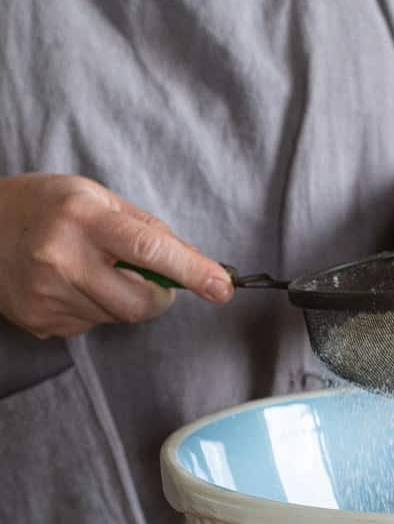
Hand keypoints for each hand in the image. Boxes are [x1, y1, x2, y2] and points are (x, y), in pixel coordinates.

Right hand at [0, 174, 232, 337]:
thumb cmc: (45, 206)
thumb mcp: (96, 197)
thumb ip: (149, 230)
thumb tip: (195, 261)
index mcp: (83, 218)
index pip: (149, 249)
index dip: (192, 270)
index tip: (221, 287)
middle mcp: (62, 258)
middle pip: (141, 302)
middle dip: (159, 296)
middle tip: (147, 276)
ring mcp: (47, 295)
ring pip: (119, 317)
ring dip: (123, 299)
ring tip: (93, 270)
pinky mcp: (41, 320)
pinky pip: (93, 325)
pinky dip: (96, 308)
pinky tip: (72, 285)